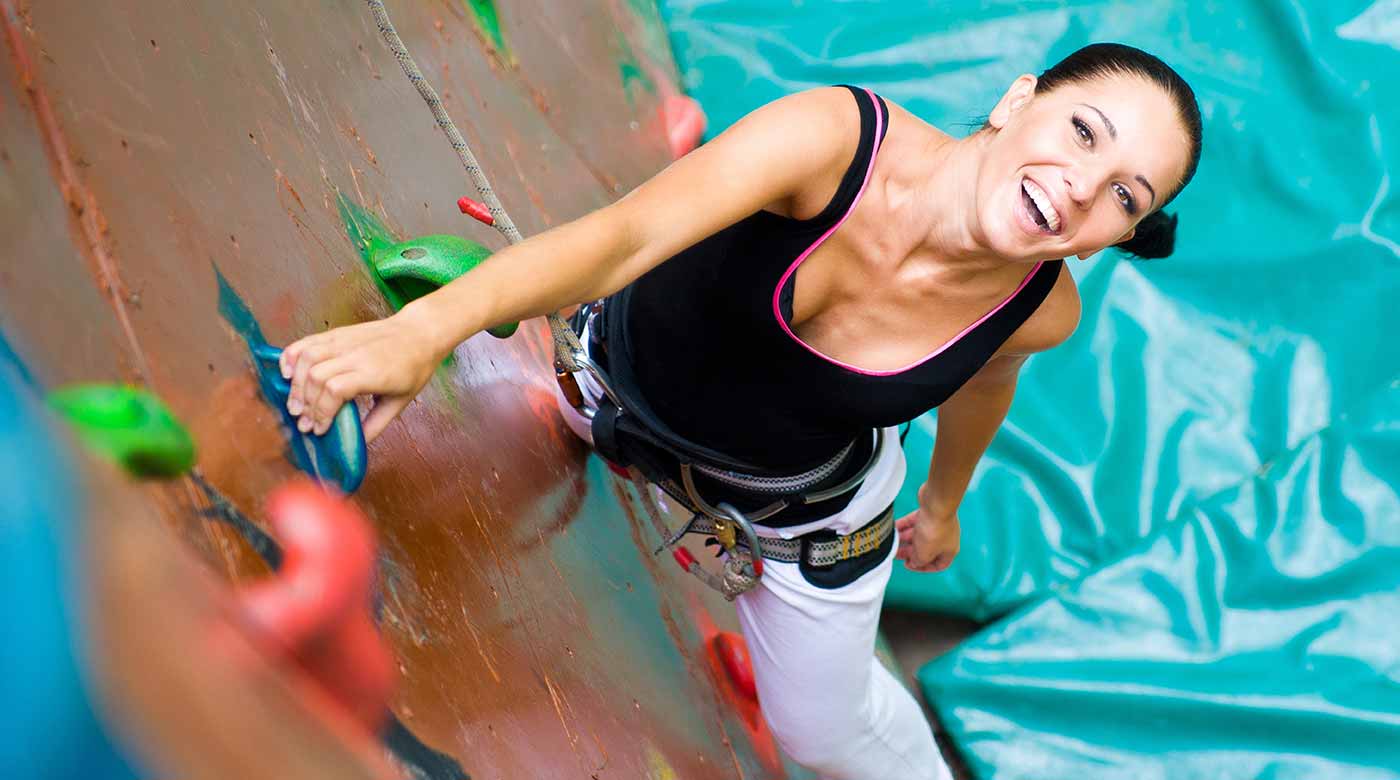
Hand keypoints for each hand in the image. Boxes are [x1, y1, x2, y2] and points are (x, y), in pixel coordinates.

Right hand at [279, 309, 439, 441]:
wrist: (419, 332)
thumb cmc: (413, 368)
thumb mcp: (400, 402)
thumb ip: (376, 424)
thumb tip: (355, 445)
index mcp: (373, 373)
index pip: (335, 390)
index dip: (322, 412)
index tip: (320, 429)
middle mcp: (355, 354)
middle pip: (316, 377)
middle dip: (305, 404)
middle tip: (304, 422)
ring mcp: (344, 340)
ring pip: (307, 358)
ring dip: (295, 384)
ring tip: (295, 404)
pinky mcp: (336, 333)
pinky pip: (306, 342)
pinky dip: (291, 357)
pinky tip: (287, 374)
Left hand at [894, 509, 959, 572]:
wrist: (937, 504)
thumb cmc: (934, 531)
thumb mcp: (924, 554)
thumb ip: (918, 562)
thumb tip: (914, 563)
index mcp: (949, 551)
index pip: (938, 565)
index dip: (923, 568)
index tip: (910, 565)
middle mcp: (944, 538)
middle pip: (926, 550)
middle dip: (910, 552)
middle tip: (896, 553)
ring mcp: (937, 525)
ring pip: (919, 535)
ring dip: (905, 539)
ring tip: (892, 540)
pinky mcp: (928, 513)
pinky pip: (914, 522)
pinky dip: (904, 525)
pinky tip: (894, 527)